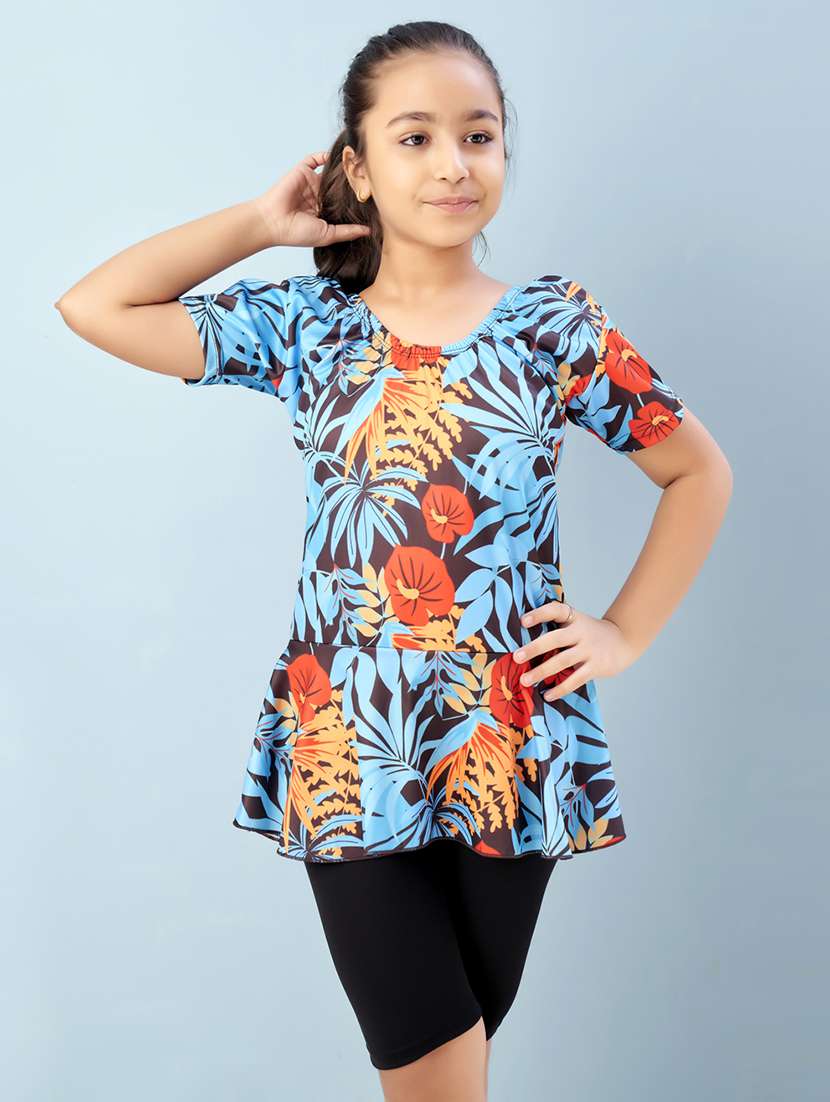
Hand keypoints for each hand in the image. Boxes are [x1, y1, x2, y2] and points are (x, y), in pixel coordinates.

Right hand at [251, 150, 372, 248]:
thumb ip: (348, 232)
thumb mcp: (328, 235)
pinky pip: (315, 159)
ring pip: (330, 173)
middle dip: (352, 183)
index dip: (356, 200)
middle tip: (370, 179)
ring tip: (358, 166)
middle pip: (339, 187)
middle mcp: (318, 196)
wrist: (273, 221)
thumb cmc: (297, 232)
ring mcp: (310, 183)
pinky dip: (325, 155)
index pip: (343, 203)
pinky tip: (339, 156)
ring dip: (342, 169)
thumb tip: (368, 231)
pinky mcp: (302, 171)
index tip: (372, 198)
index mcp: (323, 212)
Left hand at [511, 600, 636, 701]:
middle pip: (555, 638)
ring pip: (562, 661)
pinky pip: (575, 679)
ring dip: (542, 672)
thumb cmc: (590, 634)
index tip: (522, 621)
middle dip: (534, 648)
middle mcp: (581, 632)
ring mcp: (589, 650)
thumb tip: (526, 643)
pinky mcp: (596, 667)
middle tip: (516, 657)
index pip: (556, 610)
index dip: (539, 614)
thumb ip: (558, 628)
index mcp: (574, 618)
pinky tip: (547, 695)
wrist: (624, 640)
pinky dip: (560, 688)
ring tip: (525, 680)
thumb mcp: (577, 623)